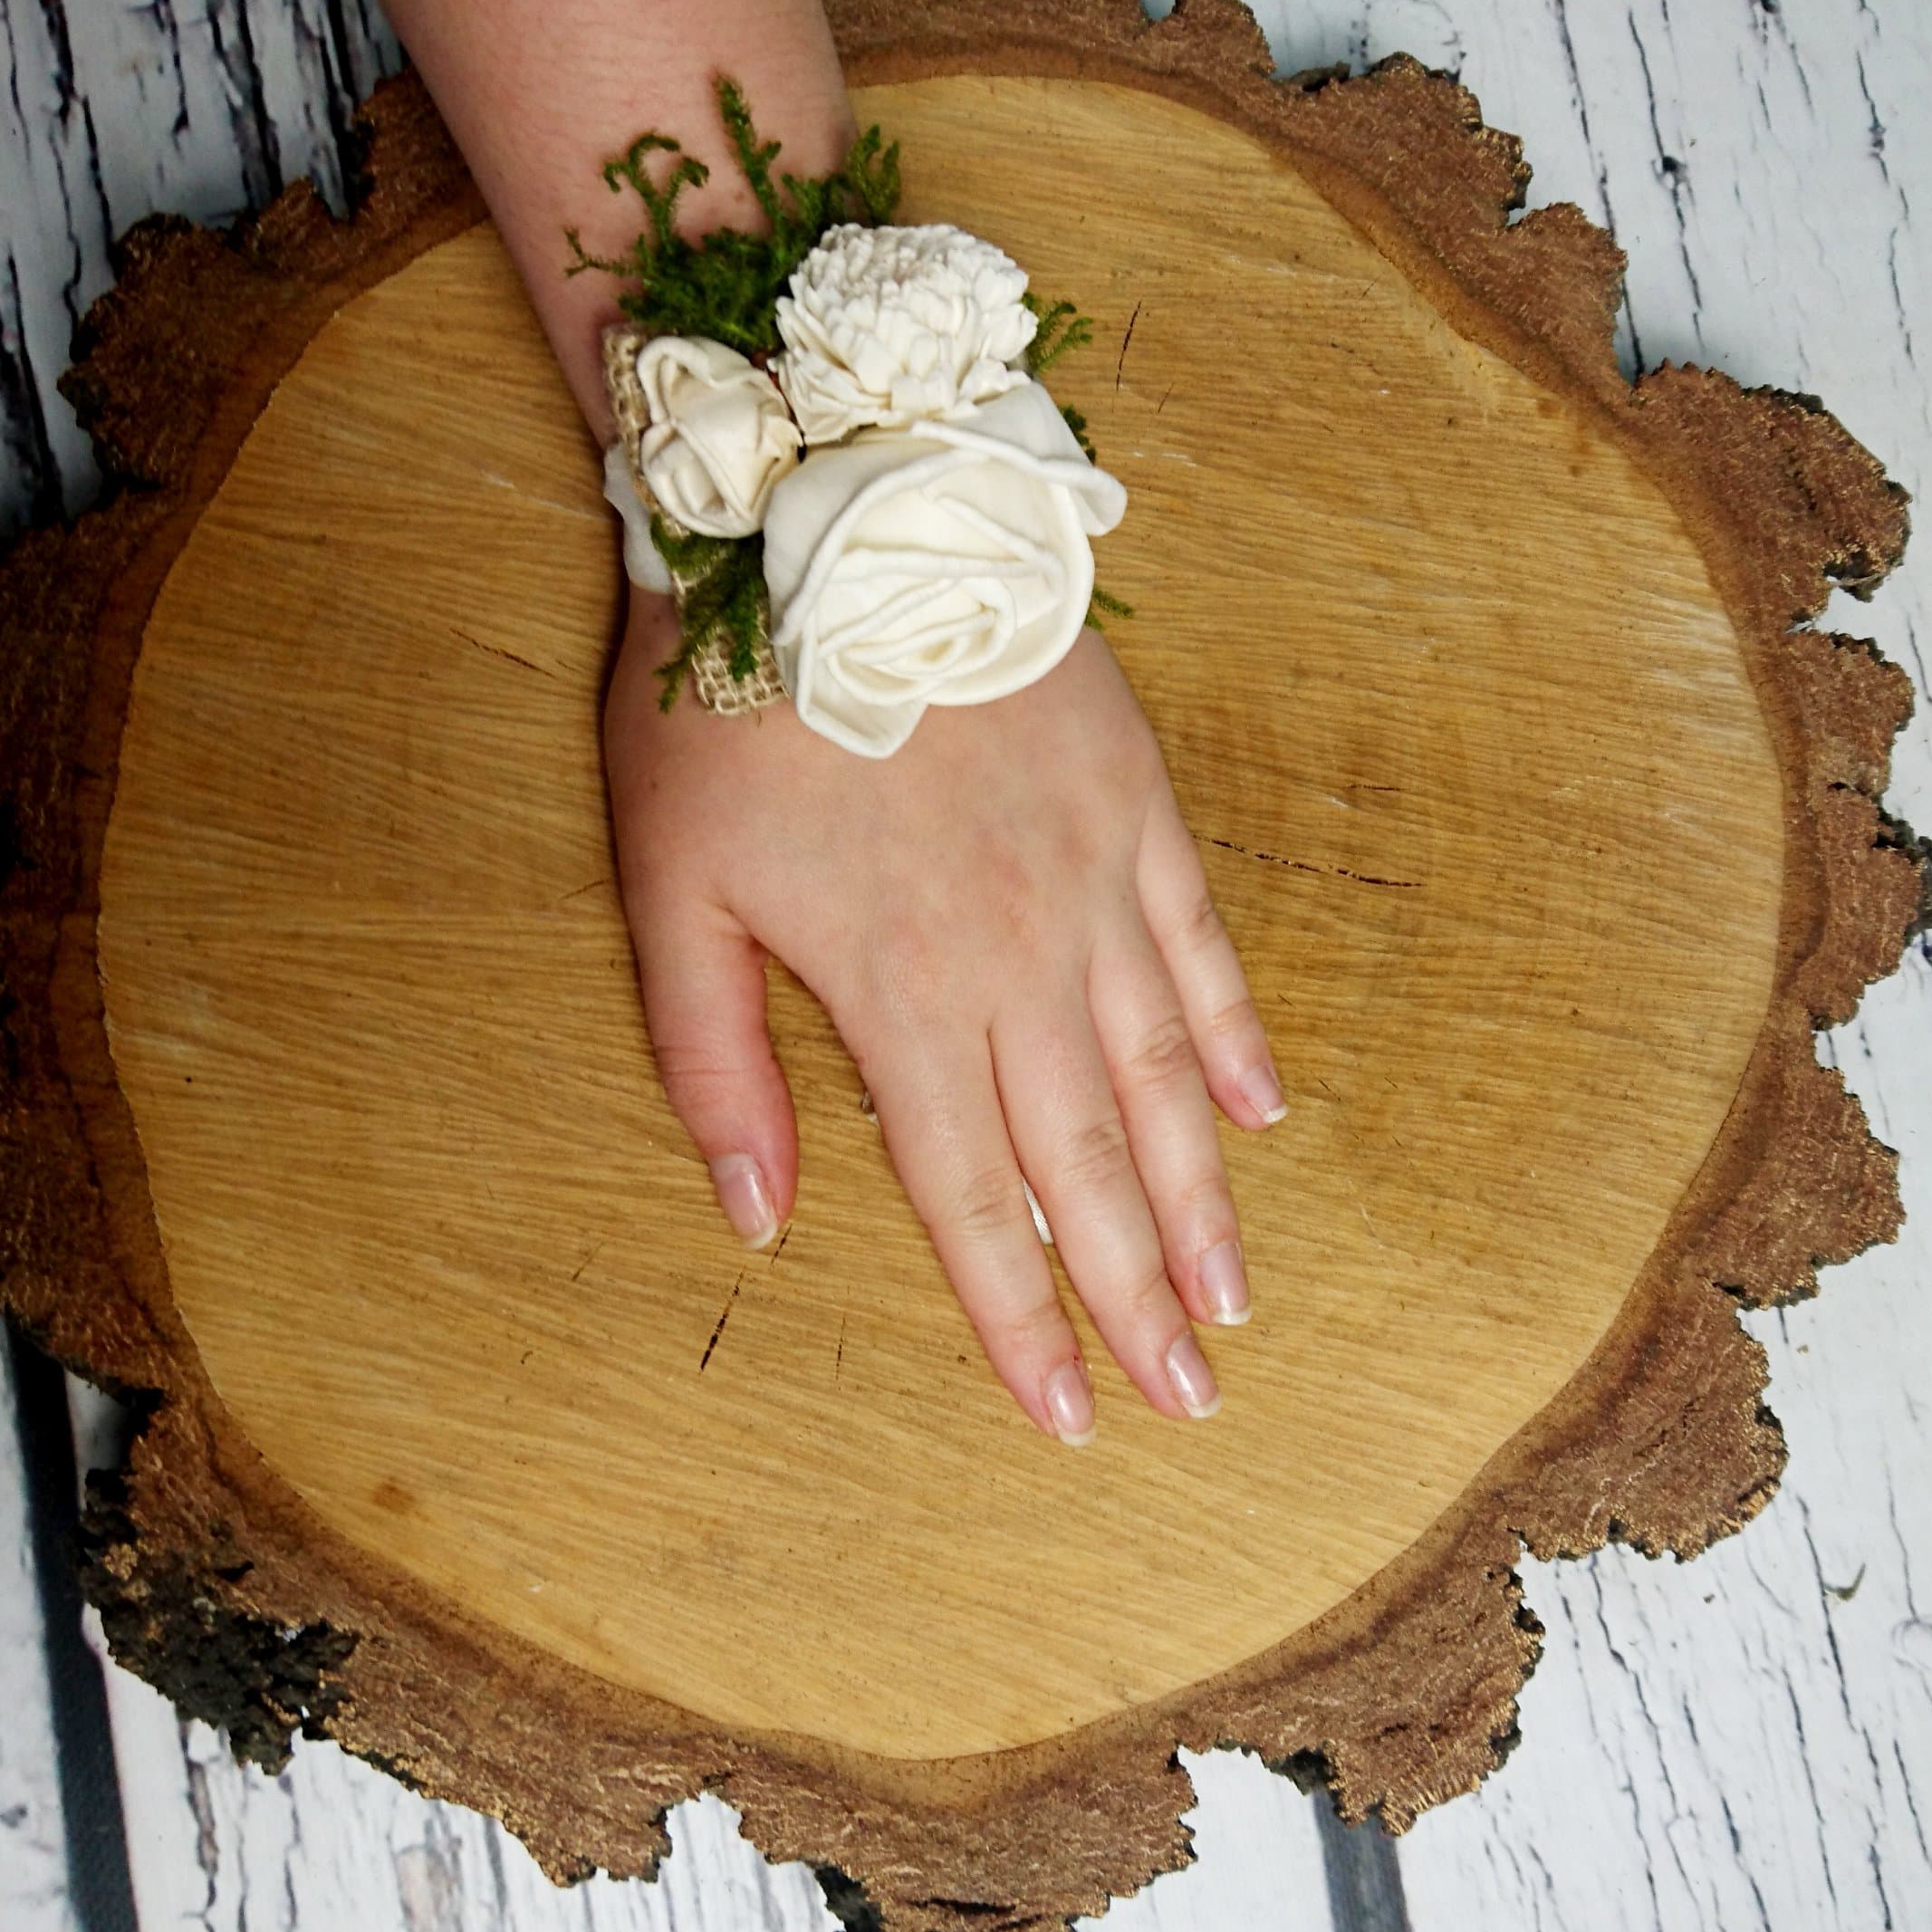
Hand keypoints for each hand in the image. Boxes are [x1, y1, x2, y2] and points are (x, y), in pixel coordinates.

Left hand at [602, 594, 1286, 1441]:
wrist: (832, 514)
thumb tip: (760, 1215)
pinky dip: (1232, 1037)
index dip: (1023, 1323)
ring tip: (1233, 1298)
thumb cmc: (726, 709)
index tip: (1073, 1417)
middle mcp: (1019, 961)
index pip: (972, 1202)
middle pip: (1090, 1165)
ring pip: (1165, 1077)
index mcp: (899, 996)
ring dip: (1202, 1201)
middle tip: (1193, 1400)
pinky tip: (1258, 1114)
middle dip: (1136, 1299)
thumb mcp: (672, 891)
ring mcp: (1095, 882)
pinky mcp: (1137, 804)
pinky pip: (1201, 946)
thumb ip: (714, 1063)